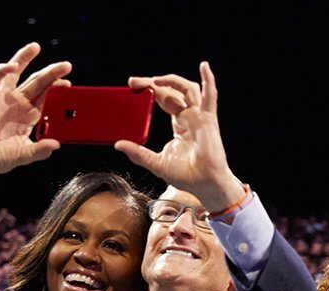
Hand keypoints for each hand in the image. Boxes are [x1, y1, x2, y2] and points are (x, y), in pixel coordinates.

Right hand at [0, 43, 71, 200]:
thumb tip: (56, 144)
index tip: (68, 85)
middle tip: (66, 65)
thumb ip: (39, 150)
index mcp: (30, 116)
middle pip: (37, 82)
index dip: (57, 89)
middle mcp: (18, 104)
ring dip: (25, 58)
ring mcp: (3, 98)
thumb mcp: (23, 155)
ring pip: (17, 72)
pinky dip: (3, 70)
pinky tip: (13, 66)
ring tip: (36, 47)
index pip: (47, 97)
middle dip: (52, 72)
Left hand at [115, 62, 243, 210]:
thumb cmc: (186, 175)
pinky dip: (209, 81)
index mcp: (180, 124)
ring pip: (187, 89)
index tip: (132, 85)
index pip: (164, 99)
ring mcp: (199, 116)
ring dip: (172, 80)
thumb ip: (138, 153)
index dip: (150, 89)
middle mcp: (190, 116)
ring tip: (155, 79)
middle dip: (154, 83)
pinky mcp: (208, 120)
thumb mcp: (155, 162)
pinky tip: (204, 67)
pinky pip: (210, 97)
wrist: (203, 184)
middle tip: (134, 82)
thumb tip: (118, 144)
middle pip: (172, 91)